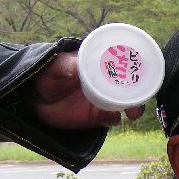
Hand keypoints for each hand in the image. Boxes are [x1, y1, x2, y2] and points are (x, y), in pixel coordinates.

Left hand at [30, 51, 145, 128]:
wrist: (35, 100)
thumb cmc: (46, 75)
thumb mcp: (53, 67)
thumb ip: (63, 66)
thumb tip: (75, 66)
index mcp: (100, 63)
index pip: (124, 60)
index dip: (137, 64)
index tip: (144, 69)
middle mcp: (106, 80)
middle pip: (132, 85)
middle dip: (141, 91)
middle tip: (141, 98)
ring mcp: (104, 98)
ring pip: (127, 103)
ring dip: (134, 107)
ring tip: (132, 113)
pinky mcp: (98, 116)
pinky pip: (112, 118)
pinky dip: (114, 118)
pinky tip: (110, 117)